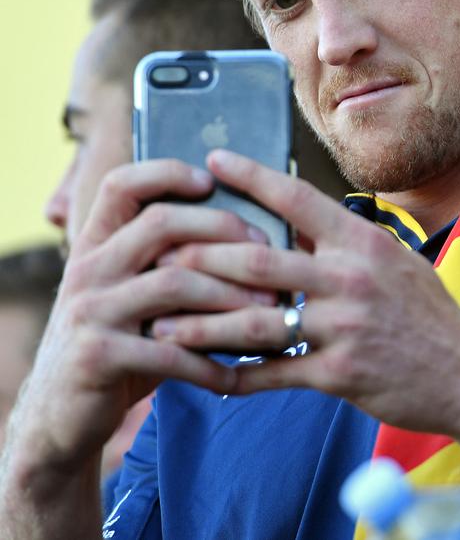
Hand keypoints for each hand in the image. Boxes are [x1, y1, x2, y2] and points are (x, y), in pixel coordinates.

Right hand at [11, 159, 273, 468]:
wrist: (58, 415)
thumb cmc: (118, 345)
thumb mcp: (131, 296)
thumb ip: (169, 267)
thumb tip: (253, 245)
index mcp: (95, 244)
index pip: (122, 185)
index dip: (166, 173)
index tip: (211, 181)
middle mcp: (88, 268)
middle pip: (160, 224)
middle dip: (222, 231)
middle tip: (268, 252)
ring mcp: (89, 310)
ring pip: (173, 283)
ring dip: (231, 296)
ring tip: (270, 310)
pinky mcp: (96, 356)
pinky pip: (168, 351)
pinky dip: (208, 362)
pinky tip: (235, 374)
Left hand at [148, 149, 459, 433]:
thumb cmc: (427, 311)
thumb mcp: (394, 259)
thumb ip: (345, 241)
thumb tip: (297, 219)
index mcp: (362, 241)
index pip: (298, 197)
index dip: (252, 175)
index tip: (214, 159)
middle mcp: (350, 278)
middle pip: (259, 258)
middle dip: (204, 255)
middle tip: (163, 251)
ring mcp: (344, 327)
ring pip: (256, 321)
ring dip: (203, 325)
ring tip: (162, 325)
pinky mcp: (340, 374)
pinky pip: (275, 373)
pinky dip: (237, 376)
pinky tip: (205, 377)